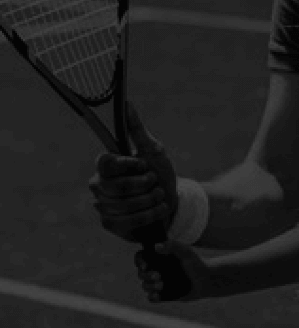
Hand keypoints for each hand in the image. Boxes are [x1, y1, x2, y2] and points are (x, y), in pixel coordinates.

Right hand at [89, 103, 178, 241]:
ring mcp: (102, 205)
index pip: (105, 162)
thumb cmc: (160, 172)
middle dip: (145, 184)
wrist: (170, 202)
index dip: (128, 165)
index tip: (143, 165)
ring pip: (125, 205)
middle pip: (118, 186)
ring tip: (159, 195)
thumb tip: (127, 103)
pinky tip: (157, 209)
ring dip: (151, 199)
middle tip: (155, 181)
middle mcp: (99, 184)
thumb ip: (137, 129)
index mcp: (106, 165)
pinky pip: (128, 221)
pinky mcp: (109, 224)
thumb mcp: (153, 150)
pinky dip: (150, 214)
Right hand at [135, 241, 211, 301]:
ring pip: (145, 285)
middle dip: (146, 275)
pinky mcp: (164, 294)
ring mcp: (160, 282)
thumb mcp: (186, 252)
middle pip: (141, 273)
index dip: (139, 261)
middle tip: (158, 276)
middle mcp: (158, 269)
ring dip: (149, 286)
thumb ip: (173, 246)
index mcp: (160, 258)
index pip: (142, 258)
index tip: (145, 265)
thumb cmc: (196, 263)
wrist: (206, 280)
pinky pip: (152, 298)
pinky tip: (157, 295)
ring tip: (161, 285)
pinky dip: (152, 297)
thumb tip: (156, 246)